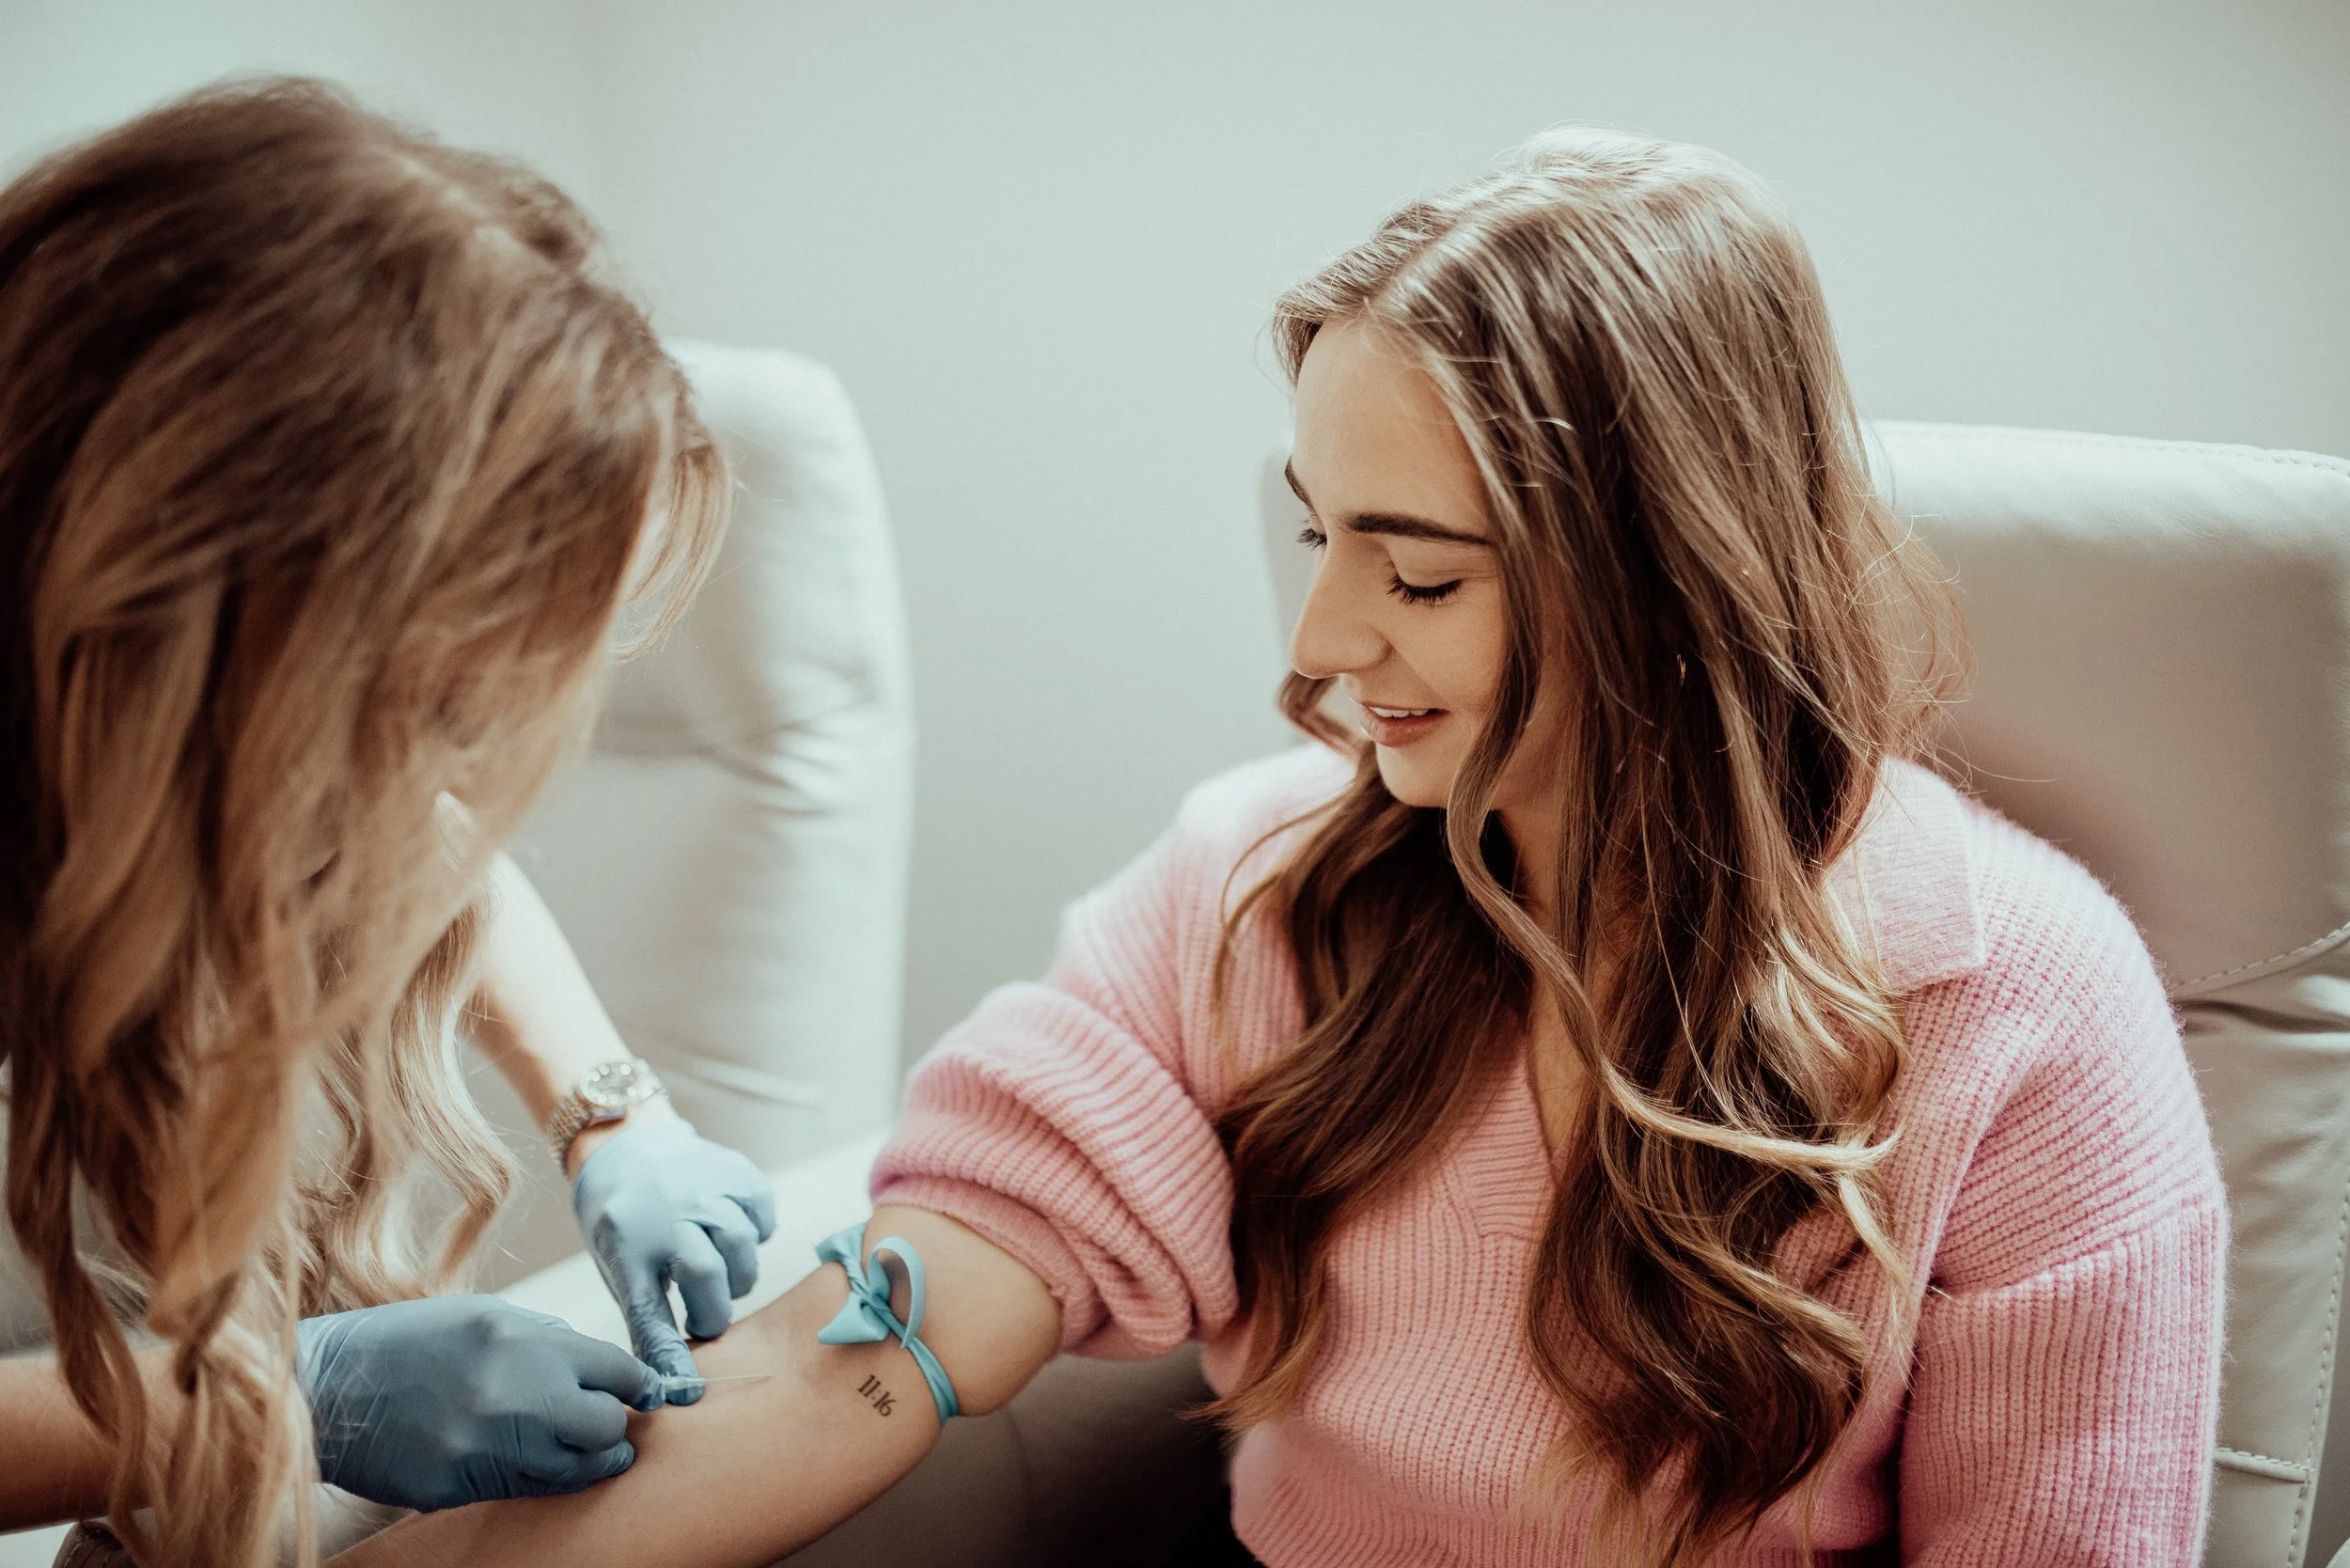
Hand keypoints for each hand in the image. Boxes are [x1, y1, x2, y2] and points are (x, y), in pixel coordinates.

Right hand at [297, 1295, 662, 1511]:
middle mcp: (510, 1396)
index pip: (616, 1372)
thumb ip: (548, 1341)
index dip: (639, 1385)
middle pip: (605, 1427)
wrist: (325, 1389)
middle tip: (609, 1426)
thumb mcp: (484, 1317)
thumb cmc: (408, 1342)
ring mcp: (482, 1447)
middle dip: (613, 1427)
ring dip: (585, 1461)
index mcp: (522, 1342)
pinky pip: (522, 1491)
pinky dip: (538, 1479)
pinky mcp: (456, 1487)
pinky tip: (534, 1462)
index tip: (648, 1395)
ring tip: (590, 1454)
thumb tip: (606, 1371)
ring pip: (572, 1470)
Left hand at [571, 1118, 777, 1402]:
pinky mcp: (737, 1174)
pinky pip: (763, 1220)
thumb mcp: (623, 1272)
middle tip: (707, 1317)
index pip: (649, 1312)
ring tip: (720, 1272)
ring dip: (737, 1274)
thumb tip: (674, 1384)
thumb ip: (649, 1320)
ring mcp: (705, 1189)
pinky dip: (755, 1235)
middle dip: (713, 1310)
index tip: (687, 1393)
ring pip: (741, 1247)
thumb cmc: (628, 1229)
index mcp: (627, 1248)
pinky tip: (731, 1234)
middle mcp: (667, 1215)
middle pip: (706, 1274)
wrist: (631, 1151)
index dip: (670, 1354)